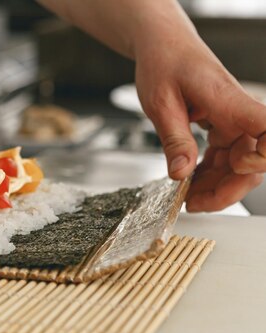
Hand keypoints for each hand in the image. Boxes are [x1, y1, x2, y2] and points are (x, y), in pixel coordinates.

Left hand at [134, 37, 265, 210]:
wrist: (164, 46)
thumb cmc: (164, 63)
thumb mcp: (160, 104)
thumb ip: (174, 139)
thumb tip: (181, 173)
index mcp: (229, 102)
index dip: (265, 154)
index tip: (243, 168)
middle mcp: (239, 113)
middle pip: (253, 161)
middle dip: (227, 189)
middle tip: (193, 202)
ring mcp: (234, 122)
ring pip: (238, 165)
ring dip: (216, 186)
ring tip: (187, 198)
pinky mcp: (224, 127)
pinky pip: (225, 158)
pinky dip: (209, 174)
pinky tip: (190, 183)